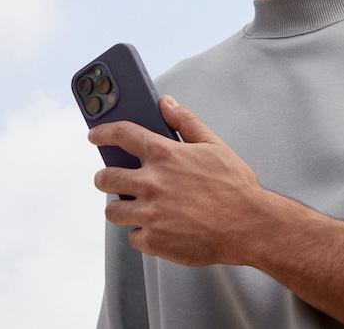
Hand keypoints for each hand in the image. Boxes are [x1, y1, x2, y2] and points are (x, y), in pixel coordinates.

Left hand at [89, 96, 271, 266]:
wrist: (249, 227)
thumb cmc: (236, 187)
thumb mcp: (214, 146)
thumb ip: (186, 122)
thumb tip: (167, 103)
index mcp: (165, 154)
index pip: (121, 134)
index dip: (102, 132)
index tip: (95, 135)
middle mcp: (151, 182)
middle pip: (105, 177)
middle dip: (105, 178)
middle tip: (112, 180)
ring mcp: (150, 213)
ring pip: (113, 210)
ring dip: (120, 208)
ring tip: (135, 207)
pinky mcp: (153, 240)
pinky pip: (132, 236)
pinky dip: (142, 233)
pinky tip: (158, 228)